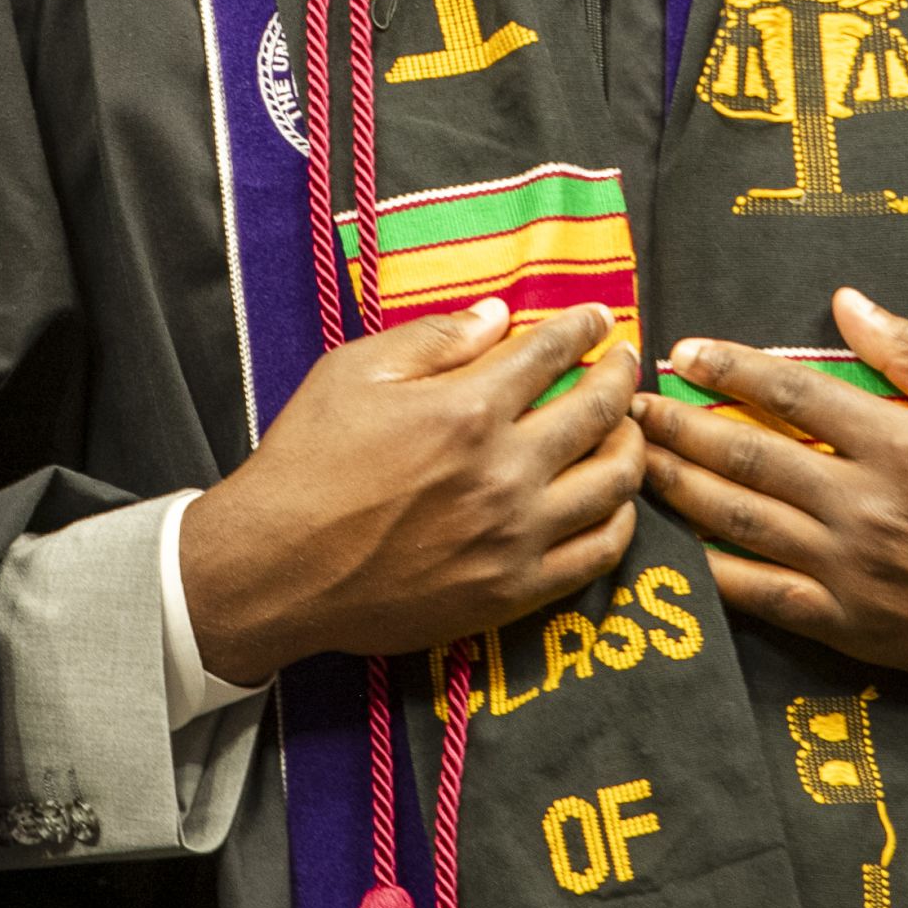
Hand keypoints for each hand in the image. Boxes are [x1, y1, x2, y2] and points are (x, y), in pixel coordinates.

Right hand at [179, 302, 642, 685]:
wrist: (276, 569)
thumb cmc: (306, 463)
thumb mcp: (353, 374)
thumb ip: (434, 340)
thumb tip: (498, 316)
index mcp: (465, 411)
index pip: (550, 353)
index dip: (583, 328)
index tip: (598, 320)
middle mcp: (503, 473)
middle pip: (598, 412)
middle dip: (620, 376)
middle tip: (625, 362)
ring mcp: (514, 537)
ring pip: (614, 483)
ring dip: (631, 444)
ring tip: (626, 428)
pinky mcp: (513, 591)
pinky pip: (598, 554)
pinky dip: (619, 519)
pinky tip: (612, 501)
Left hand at [632, 287, 907, 691]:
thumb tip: (844, 302)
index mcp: (896, 443)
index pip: (790, 394)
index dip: (729, 368)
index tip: (685, 352)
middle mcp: (863, 505)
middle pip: (747, 457)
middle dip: (680, 427)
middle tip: (633, 406)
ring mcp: (851, 570)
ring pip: (741, 524)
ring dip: (680, 488)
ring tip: (634, 462)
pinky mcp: (850, 625)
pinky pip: (763, 596)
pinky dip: (713, 570)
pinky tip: (676, 547)